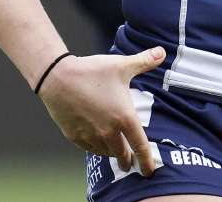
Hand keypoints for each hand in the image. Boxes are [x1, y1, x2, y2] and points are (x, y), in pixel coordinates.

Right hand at [38, 47, 165, 176]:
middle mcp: (109, 131)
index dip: (147, 160)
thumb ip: (144, 61)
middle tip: (131, 163)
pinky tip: (97, 145)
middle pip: (122, 154)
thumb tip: (163, 51)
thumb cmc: (92, 71)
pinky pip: (89, 148)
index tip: (150, 170)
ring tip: (115, 152)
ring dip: (112, 154)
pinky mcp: (75, 136)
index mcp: (124, 118)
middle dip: (128, 161)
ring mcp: (91, 136)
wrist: (58, 77)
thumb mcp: (122, 65)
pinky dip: (96, 149)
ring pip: (105, 152)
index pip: (140, 146)